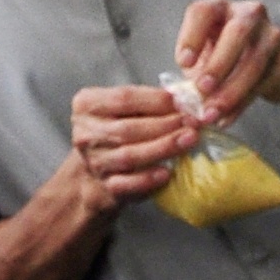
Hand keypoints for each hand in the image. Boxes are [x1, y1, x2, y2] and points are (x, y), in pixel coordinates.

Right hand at [68, 82, 192, 204]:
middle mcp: (86, 132)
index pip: (124, 98)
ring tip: (189, 140)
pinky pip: (127, 184)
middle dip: (165, 125)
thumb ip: (152, 100)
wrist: (100, 168)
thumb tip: (192, 94)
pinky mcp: (106, 185)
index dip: (157, 100)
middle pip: (128, 128)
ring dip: (163, 147)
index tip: (185, 103)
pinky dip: (148, 179)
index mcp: (88, 104)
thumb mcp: (128, 107)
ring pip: (129, 155)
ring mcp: (95, 160)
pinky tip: (167, 173)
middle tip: (194, 123)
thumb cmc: (122, 128)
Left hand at [173, 0, 279, 123]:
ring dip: (231, 91)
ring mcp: (272, 36)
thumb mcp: (206, 55)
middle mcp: (249, 14)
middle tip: (202, 89)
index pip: (203, 12)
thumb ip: (195, 72)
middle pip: (237, 34)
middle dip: (218, 64)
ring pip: (254, 62)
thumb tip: (186, 100)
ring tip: (212, 113)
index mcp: (220, 7)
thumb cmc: (230, 55)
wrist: (277, 60)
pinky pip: (264, 84)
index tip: (183, 63)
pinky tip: (226, 119)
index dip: (191, 36)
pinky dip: (242, 104)